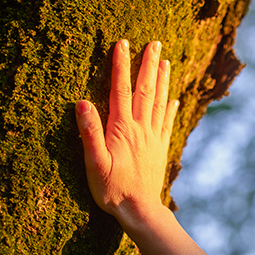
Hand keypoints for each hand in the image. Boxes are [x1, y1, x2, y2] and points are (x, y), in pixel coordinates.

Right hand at [75, 39, 178, 225]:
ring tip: (164, 61)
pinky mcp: (159, 150)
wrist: (140, 211)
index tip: (122, 43)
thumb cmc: (112, 190)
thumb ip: (89, 133)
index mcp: (122, 129)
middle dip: (148, 65)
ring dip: (161, 80)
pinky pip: (166, 123)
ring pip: (158, 103)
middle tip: (154, 43)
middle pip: (145, 90)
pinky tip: (173, 99)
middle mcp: (141, 129)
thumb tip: (81, 102)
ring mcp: (153, 138)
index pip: (120, 89)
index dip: (121, 65)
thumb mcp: (94, 163)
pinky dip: (169, 108)